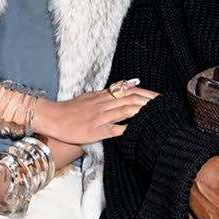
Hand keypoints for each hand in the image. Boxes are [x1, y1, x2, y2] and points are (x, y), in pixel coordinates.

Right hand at [35, 83, 157, 144]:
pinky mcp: (95, 130)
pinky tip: (136, 130)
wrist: (54, 117)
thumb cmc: (71, 110)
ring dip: (141, 111)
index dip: (146, 94)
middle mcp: (104, 105)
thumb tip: (124, 87)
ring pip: (124, 111)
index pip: (129, 91)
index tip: (160, 97)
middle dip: (149, 101)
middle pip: (131, 100)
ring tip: (156, 113)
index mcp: (103, 97)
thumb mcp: (90, 97)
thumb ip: (107, 94)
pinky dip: (125, 129)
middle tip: (164, 105)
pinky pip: (112, 129)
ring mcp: (100, 117)